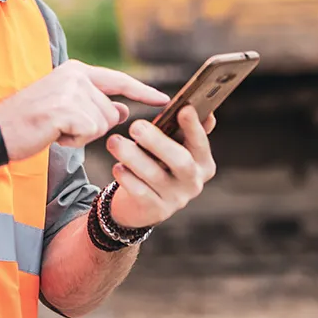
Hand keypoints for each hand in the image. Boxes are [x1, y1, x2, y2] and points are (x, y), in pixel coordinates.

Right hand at [0, 60, 170, 161]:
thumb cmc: (29, 122)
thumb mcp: (66, 109)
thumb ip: (94, 105)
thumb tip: (122, 111)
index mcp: (76, 71)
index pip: (118, 80)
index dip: (142, 91)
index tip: (164, 98)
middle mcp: (76, 75)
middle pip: (111, 112)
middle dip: (92, 128)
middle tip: (60, 126)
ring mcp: (71, 90)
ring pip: (102, 125)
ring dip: (81, 135)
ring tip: (55, 128)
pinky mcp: (67, 109)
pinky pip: (89, 134)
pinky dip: (73, 141)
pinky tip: (53, 134)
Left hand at [106, 106, 216, 228]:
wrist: (141, 202)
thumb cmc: (158, 162)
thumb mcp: (171, 146)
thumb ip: (181, 129)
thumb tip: (191, 107)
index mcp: (203, 162)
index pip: (201, 143)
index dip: (194, 127)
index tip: (184, 108)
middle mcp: (194, 182)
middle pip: (181, 161)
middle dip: (158, 141)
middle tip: (135, 125)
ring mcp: (176, 199)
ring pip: (156, 176)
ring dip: (132, 156)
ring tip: (114, 142)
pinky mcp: (156, 211)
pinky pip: (140, 192)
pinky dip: (127, 178)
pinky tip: (117, 167)